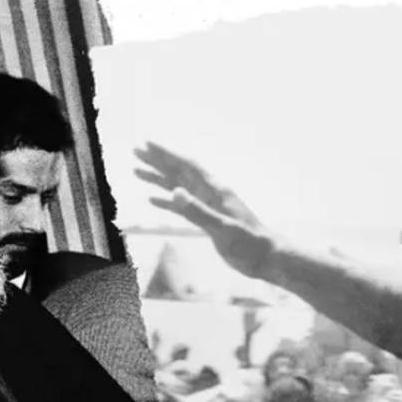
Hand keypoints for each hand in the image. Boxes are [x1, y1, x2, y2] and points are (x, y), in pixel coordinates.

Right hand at [134, 142, 275, 280]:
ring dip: (158, 179)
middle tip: (135, 151)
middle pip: (179, 172)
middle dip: (157, 161)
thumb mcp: (222, 228)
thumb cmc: (249, 243)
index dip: (167, 154)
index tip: (147, 144)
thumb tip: (175, 192)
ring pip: (178, 188)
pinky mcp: (206, 221)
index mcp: (214, 190)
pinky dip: (167, 202)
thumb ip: (198, 211)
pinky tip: (153, 200)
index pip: (187, 166)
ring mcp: (207, 207)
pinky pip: (182, 207)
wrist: (266, 257)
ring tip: (137, 171)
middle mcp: (209, 194)